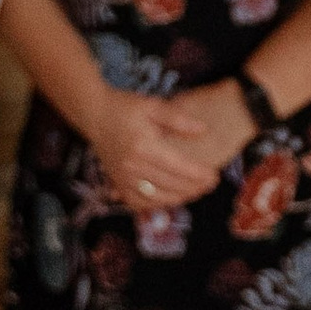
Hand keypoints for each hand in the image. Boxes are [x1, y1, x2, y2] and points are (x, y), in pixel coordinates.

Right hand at [92, 80, 250, 209]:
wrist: (95, 115)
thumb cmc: (126, 107)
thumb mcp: (153, 106)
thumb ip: (179, 119)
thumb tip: (203, 130)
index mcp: (144, 146)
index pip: (178, 166)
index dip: (199, 174)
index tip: (215, 176)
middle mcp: (132, 166)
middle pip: (170, 185)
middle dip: (194, 188)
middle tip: (211, 184)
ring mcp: (123, 178)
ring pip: (156, 198)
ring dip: (179, 198)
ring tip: (196, 191)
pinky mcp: (117, 184)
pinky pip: (139, 203)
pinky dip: (157, 204)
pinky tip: (171, 198)